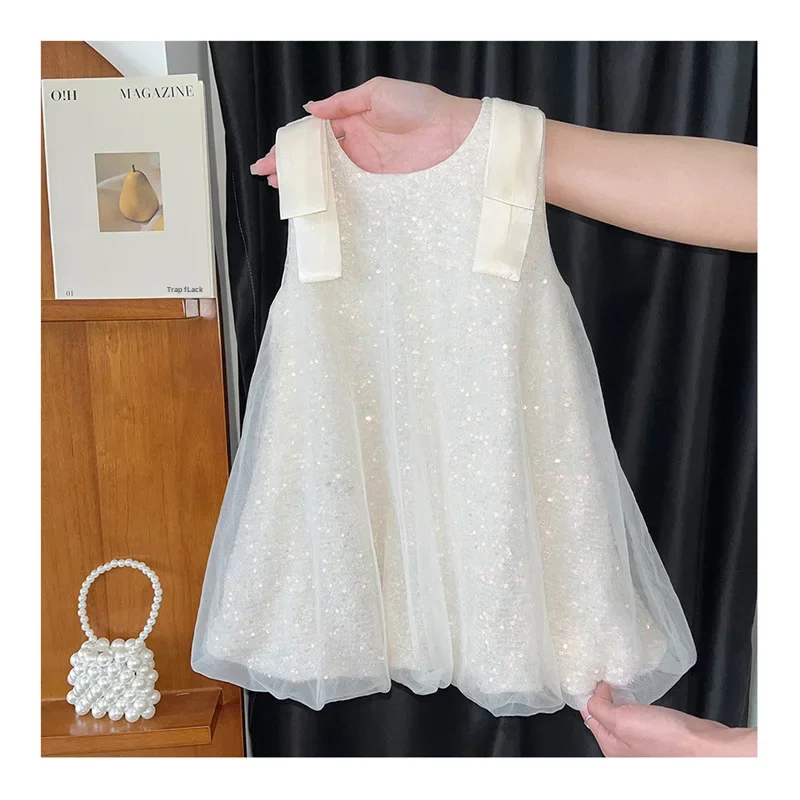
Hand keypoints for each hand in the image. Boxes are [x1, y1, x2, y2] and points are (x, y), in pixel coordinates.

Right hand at [250, 76, 481, 184]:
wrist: (454, 134)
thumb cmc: (421, 105)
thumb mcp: (378, 92)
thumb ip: (343, 102)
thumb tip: (311, 109)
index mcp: (353, 119)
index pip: (315, 133)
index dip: (293, 144)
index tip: (273, 155)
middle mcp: (357, 144)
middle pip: (317, 157)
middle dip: (292, 166)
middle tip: (269, 175)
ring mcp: (366, 166)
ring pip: (329, 176)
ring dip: (306, 182)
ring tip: (283, 189)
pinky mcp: (379, 185)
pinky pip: (350, 191)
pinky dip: (331, 196)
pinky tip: (315, 200)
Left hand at [581, 682, 755, 756]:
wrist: (704, 746)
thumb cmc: (668, 739)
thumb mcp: (622, 720)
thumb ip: (600, 708)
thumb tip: (592, 695)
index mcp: (611, 747)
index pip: (590, 716)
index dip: (590, 695)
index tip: (594, 679)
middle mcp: (624, 749)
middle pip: (605, 717)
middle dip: (604, 698)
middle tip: (606, 678)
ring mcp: (642, 743)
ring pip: (622, 716)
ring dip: (620, 700)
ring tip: (620, 685)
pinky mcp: (658, 735)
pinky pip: (639, 717)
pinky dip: (636, 705)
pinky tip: (640, 697)